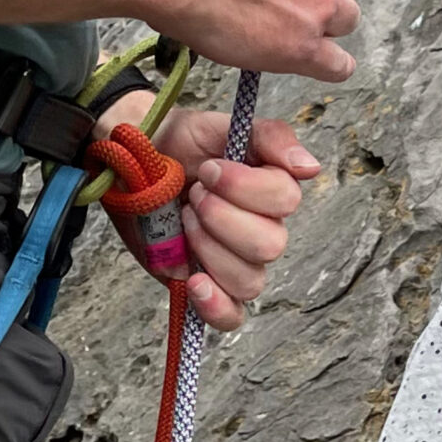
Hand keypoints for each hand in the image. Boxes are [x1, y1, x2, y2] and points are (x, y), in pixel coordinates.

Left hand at [152, 108, 320, 330]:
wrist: (130, 162)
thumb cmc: (179, 142)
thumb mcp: (220, 125)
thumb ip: (270, 137)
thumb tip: (311, 168)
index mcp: (271, 188)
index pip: (286, 200)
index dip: (244, 188)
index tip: (208, 169)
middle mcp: (261, 228)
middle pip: (269, 245)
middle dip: (221, 217)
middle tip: (193, 194)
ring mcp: (234, 261)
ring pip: (249, 281)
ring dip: (209, 247)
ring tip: (184, 219)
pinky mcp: (206, 286)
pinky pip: (231, 316)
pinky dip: (215, 305)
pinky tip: (194, 281)